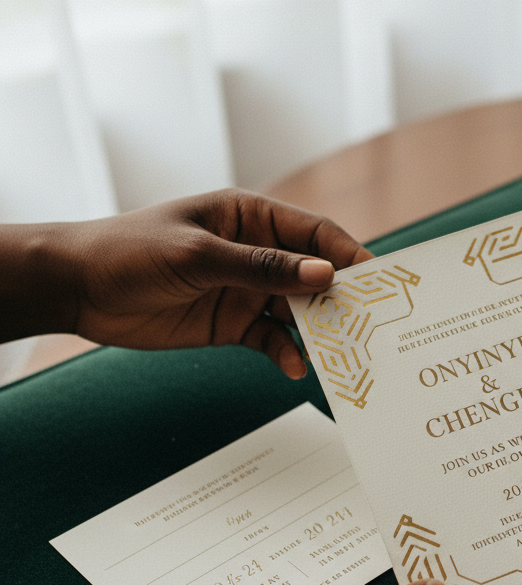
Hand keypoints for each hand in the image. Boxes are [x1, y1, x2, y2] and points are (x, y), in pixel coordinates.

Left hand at [1, 189, 371, 378]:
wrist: (79, 290)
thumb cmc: (131, 251)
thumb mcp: (199, 256)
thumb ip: (263, 268)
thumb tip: (324, 275)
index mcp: (251, 218)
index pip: (315, 234)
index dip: (349, 256)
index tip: (379, 282)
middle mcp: (257, 254)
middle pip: (315, 276)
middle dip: (342, 300)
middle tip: (370, 326)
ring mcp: (247, 290)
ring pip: (299, 312)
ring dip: (318, 332)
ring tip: (341, 354)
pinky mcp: (235, 324)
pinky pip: (273, 339)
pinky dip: (287, 352)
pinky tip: (294, 366)